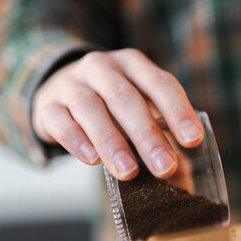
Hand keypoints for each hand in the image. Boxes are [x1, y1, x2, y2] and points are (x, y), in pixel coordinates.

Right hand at [32, 49, 203, 179]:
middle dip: (147, 135)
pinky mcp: (47, 105)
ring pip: (90, 108)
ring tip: (128, 172)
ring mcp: (71, 84)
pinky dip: (75, 139)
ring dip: (111, 141)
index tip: (193, 140)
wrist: (57, 90)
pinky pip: (59, 120)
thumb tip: (183, 175)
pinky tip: (91, 160)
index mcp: (133, 65)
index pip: (160, 84)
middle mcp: (102, 67)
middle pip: (125, 98)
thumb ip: (158, 132)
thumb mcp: (136, 106)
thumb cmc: (110, 105)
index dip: (178, 111)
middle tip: (165, 167)